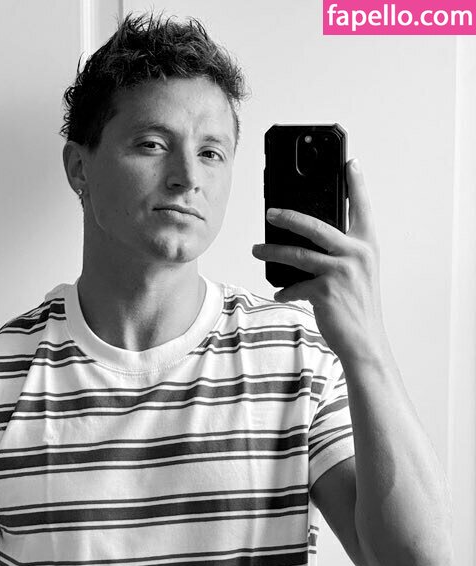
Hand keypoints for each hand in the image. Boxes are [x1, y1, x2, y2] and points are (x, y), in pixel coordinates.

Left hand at [251, 159, 389, 366]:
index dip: (356, 184)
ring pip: (298, 254)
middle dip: (289, 216)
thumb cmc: (358, 307)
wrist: (364, 342)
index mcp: (367, 246)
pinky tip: (280, 292)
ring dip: (273, 251)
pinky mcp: (326, 291)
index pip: (361, 208)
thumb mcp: (357, 274)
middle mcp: (357, 254)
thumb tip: (309, 242)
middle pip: (316, 226)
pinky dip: (286, 290)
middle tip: (271, 212)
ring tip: (257, 250)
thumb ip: (342, 254)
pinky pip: (296, 285)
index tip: (350, 163)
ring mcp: (342, 272)